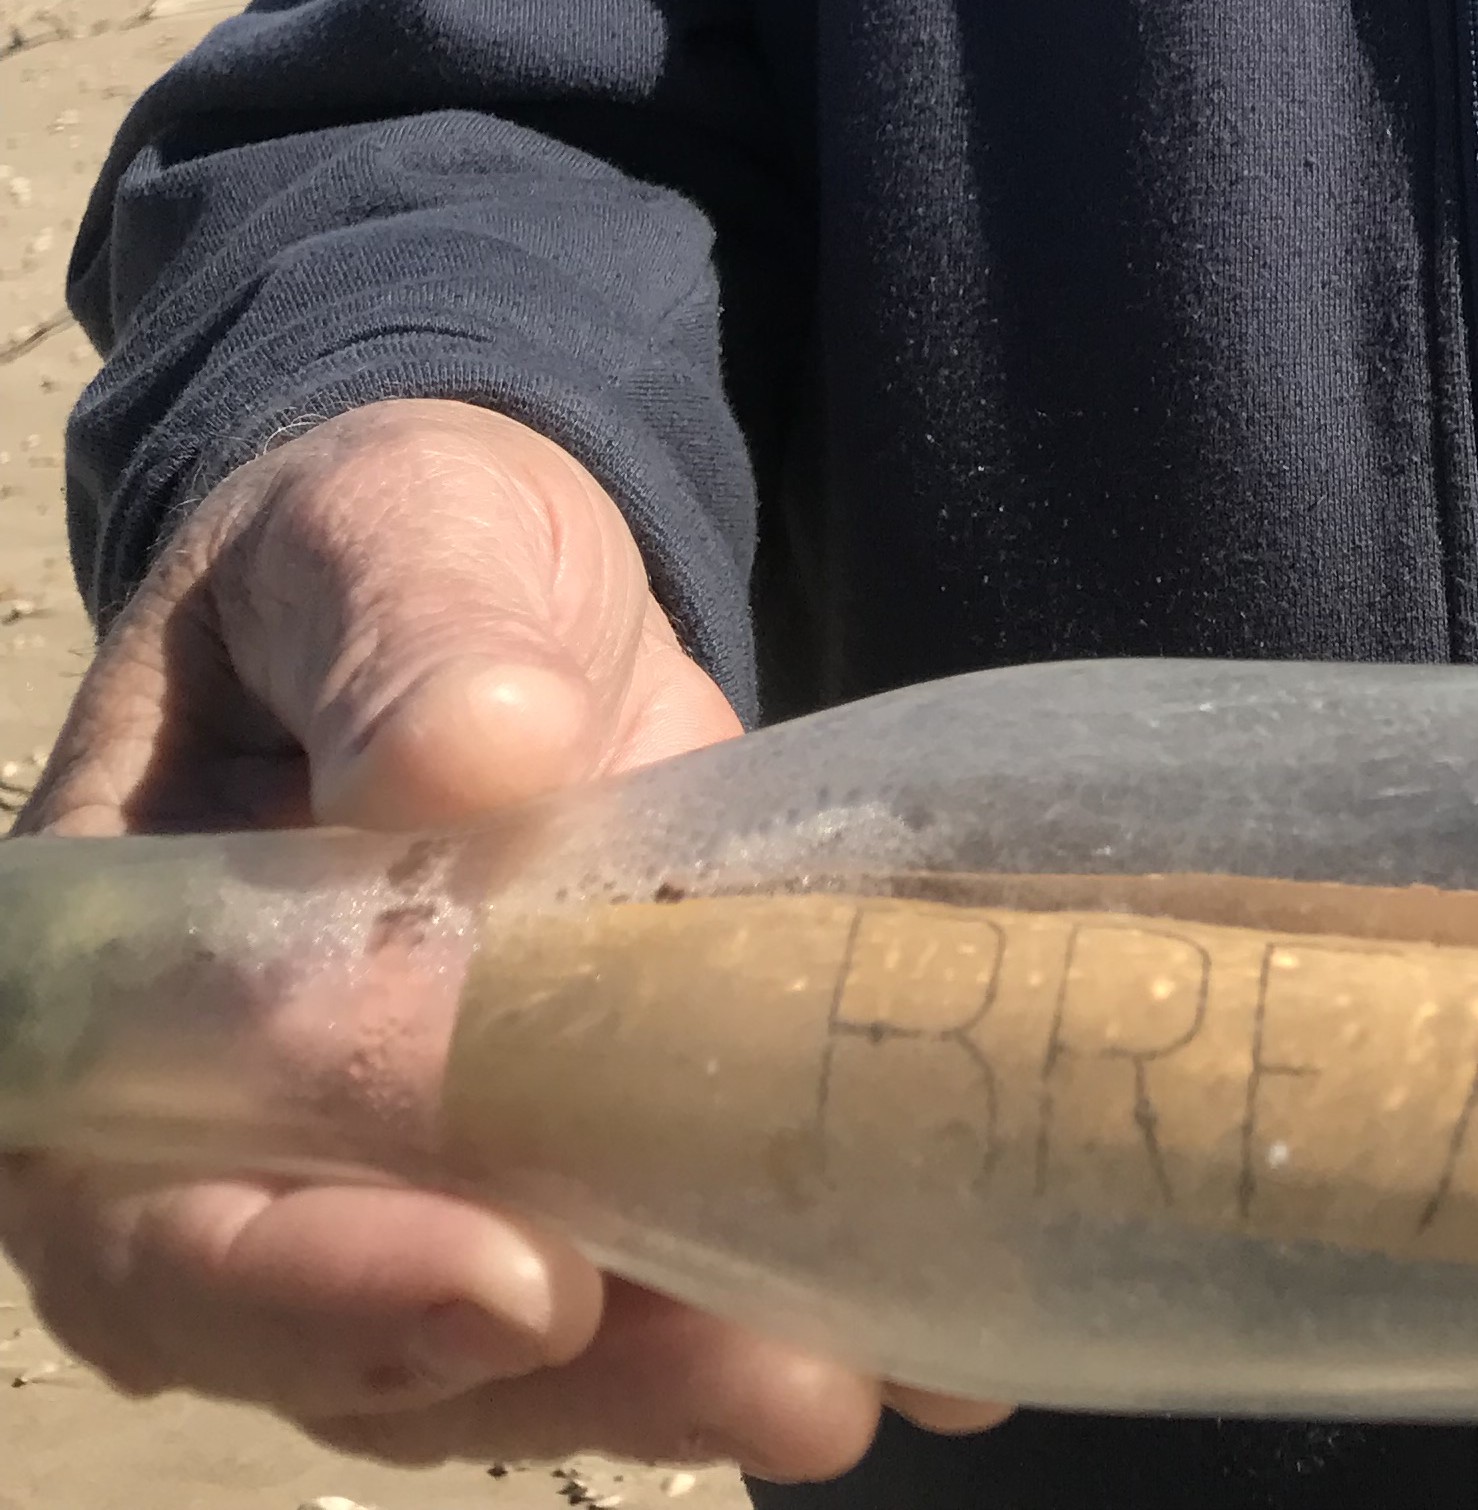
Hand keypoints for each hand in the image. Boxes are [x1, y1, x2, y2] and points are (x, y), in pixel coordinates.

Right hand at [0, 396, 1005, 1477]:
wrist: (501, 563)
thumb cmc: (387, 534)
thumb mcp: (379, 530)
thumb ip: (401, 636)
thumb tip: (471, 758)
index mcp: (121, 1008)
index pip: (152, 1223)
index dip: (314, 1286)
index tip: (515, 1278)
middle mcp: (238, 1140)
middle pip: (353, 1338)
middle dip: (562, 1376)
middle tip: (768, 1381)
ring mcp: (408, 1165)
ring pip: (509, 1349)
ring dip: (677, 1378)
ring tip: (848, 1376)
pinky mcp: (564, 1149)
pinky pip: (641, 1277)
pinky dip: (766, 1315)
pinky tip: (923, 1344)